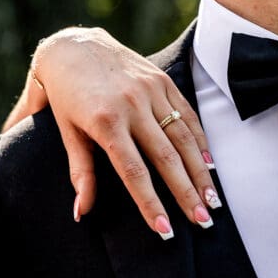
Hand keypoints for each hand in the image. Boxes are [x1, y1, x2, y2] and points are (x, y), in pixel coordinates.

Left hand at [3, 27, 219, 237]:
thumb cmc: (65, 97)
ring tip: (213, 201)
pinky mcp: (162, 80)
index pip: (133, 172)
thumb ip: (80, 173)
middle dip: (186, 193)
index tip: (165, 230)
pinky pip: (187, 115)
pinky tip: (210, 166)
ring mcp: (150, 90)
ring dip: (201, 172)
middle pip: (166, 158)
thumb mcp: (66, 133)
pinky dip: (200, 142)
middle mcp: (132, 105)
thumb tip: (82, 213)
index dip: (150, 203)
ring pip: (183, 137)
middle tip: (203, 222)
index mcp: (105, 121)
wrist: (71, 47)